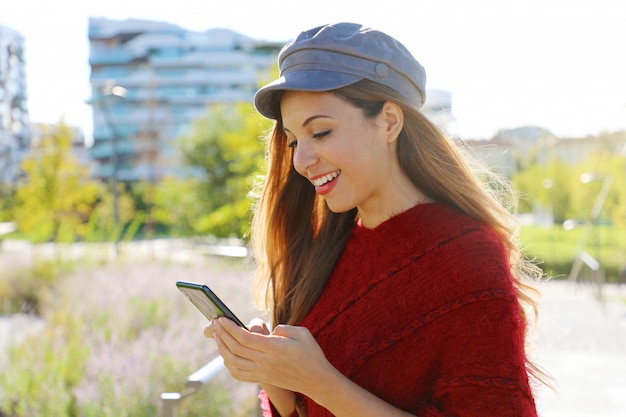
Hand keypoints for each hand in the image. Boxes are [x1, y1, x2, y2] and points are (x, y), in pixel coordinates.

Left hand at [212, 318, 333, 393]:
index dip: (230, 328)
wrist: (317, 380)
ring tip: (217, 336)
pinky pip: (239, 373)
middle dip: (222, 334)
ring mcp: (262, 372)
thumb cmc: (311, 354)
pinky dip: (228, 364)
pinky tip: (226, 354)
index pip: (245, 338)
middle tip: (215, 322)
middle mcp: (265, 362)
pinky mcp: (262, 379)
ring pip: (234, 362)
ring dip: (222, 348)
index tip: (222, 318)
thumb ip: (283, 328)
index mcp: (274, 348)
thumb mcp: (302, 333)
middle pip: (236, 348)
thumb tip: (269, 330)